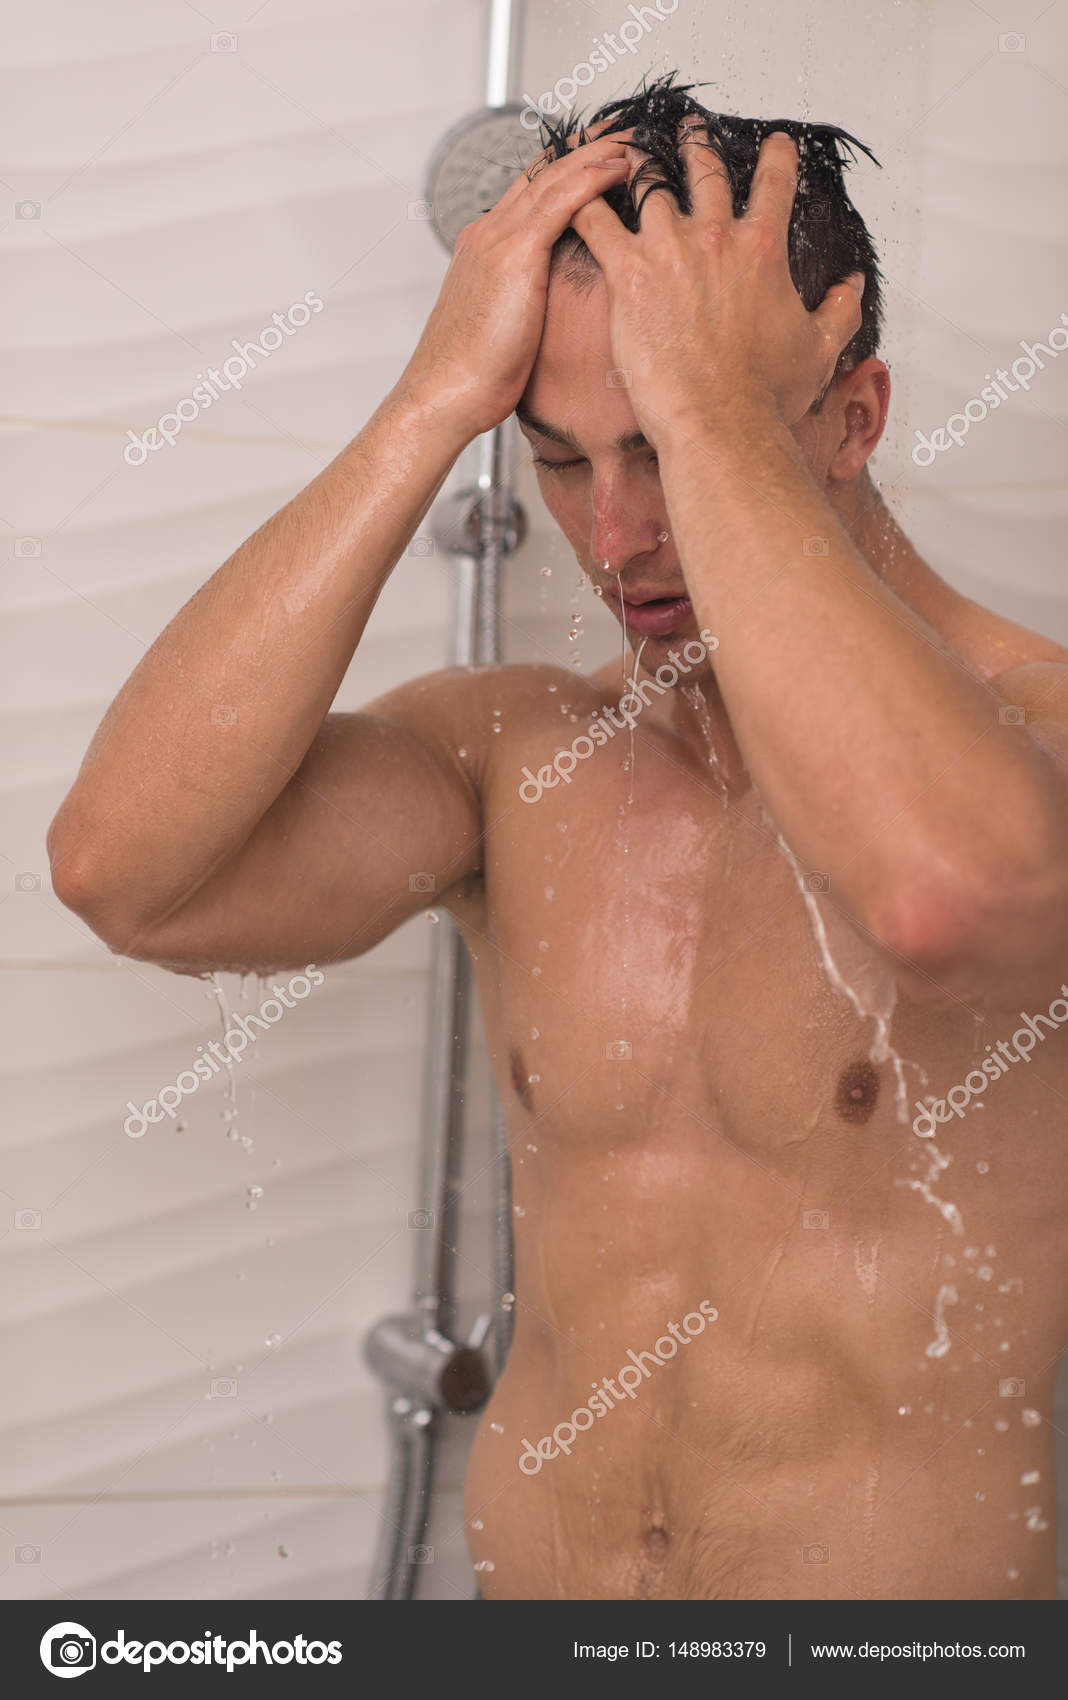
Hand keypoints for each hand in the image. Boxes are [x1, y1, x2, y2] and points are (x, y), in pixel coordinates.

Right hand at [399, 134, 631, 441]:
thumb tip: (545, 313)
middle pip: (543, 172)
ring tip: (636, 137)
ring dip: (597, 151)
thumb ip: (523, 304)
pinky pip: (560, 201)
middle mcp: (489, 233)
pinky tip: (622, 166)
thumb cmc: (473, 378)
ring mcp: (498, 239)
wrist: (444, 395)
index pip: (531, 192)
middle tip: (626, 128)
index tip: (601, 154)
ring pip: (555, 176)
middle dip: (586, 146)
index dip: (568, 169)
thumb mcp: (504, 328)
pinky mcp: (513, 255)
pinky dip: (593, 177)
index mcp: (485, 249)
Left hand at [569, 128, 864, 439]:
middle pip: (705, 170)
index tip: (775, 143)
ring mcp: (669, 251)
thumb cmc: (766, 396)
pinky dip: (583, 202)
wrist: (719, 423)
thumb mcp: (820, 349)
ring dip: (636, 164)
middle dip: (698, 144)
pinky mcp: (629, 275)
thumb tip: (853, 285)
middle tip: (690, 130)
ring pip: (647, 184)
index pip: (775, 182)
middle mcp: (716, 237)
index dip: (777, 157)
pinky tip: (571, 193)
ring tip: (624, 152)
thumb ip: (840, 309)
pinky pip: (596, 223)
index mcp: (762, 248)